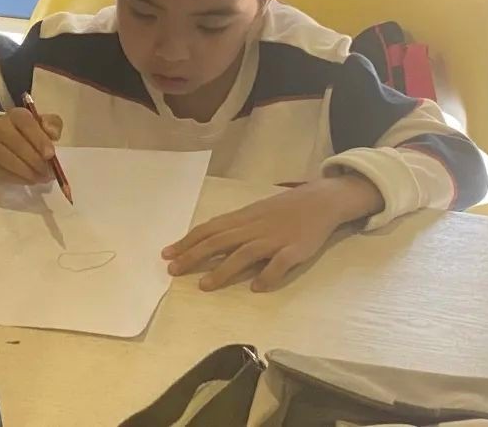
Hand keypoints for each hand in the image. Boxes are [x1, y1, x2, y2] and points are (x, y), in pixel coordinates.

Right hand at [0, 109, 62, 181]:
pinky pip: (7, 174)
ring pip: (11, 162)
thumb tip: (53, 135)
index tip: (50, 154)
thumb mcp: (39, 122)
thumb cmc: (22, 130)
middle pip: (19, 145)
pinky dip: (22, 179)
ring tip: (44, 178)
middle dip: (37, 161)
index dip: (39, 140)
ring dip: (31, 173)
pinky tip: (33, 179)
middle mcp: (1, 128)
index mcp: (16, 115)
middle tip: (50, 172)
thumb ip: (52, 124)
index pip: (27, 124)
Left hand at [162, 174, 383, 291]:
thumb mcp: (254, 213)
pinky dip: (267, 275)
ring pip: (244, 253)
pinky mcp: (295, 250)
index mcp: (242, 218)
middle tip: (173, 271)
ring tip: (204, 285)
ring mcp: (275, 239)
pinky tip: (256, 287)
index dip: (187, 242)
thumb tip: (207, 244)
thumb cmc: (283, 209)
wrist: (321, 200)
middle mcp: (254, 227)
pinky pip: (280, 264)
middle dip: (194, 256)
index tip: (166, 255)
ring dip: (223, 270)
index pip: (208, 229)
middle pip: (219, 241)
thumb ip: (234, 228)